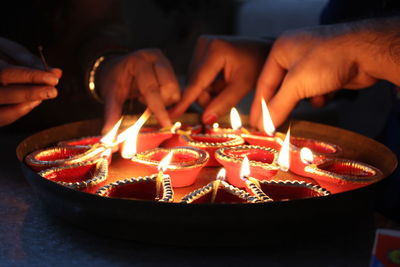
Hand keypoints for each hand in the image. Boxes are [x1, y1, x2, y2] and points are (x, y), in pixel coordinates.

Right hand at [0, 37, 61, 125]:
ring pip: (2, 109)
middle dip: (31, 92)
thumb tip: (55, 72)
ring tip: (45, 95)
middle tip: (53, 91)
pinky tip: (33, 102)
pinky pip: (1, 118)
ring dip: (27, 103)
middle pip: (4, 92)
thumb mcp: (3, 48)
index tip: (53, 77)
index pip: (7, 73)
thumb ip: (26, 59)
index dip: (32, 76)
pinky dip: (19, 112)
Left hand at [98, 49, 179, 130]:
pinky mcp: (172, 69)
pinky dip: (167, 99)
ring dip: (164, 100)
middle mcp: (155, 58)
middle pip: (169, 88)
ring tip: (147, 96)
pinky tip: (154, 95)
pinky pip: (177, 91)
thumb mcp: (110, 95)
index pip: (152, 88)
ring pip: (175, 91)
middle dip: (159, 101)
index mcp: (138, 61)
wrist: (117, 68)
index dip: (159, 108)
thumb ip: (111, 113)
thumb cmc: (114, 80)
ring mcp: (166, 62)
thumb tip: (108, 135)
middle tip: (142, 100)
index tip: (165, 124)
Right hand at [170, 35, 270, 123]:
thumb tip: (205, 120)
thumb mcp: (243, 86)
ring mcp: (201, 45)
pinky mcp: (201, 49)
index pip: (197, 82)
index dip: (185, 101)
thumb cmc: (258, 66)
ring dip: (208, 92)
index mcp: (216, 50)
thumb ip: (224, 103)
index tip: (172, 114)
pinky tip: (221, 81)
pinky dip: (208, 85)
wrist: (263, 50)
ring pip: (194, 82)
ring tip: (226, 88)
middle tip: (223, 100)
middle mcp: (204, 44)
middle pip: (194, 84)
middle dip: (207, 97)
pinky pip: (197, 76)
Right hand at [250, 24, 378, 128]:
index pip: (264, 82)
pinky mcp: (329, 71)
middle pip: (281, 87)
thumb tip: (263, 125)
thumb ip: (278, 106)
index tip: (255, 124)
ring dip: (302, 101)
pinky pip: (315, 89)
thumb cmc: (327, 60)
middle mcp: (295, 54)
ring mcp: (313, 62)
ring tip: (298, 113)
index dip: (260, 105)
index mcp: (281, 50)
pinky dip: (319, 96)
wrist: (367, 53)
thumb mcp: (296, 84)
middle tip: (271, 126)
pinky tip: (324, 97)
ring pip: (299, 90)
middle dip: (281, 105)